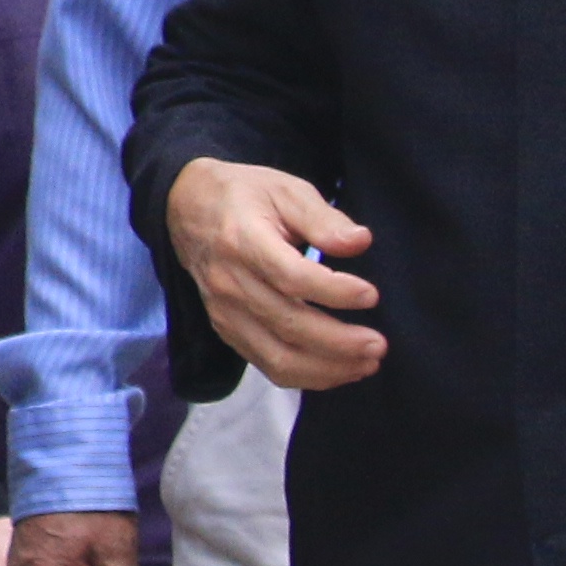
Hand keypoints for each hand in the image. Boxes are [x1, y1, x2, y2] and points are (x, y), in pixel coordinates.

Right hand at [159, 157, 386, 390]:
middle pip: (288, 324)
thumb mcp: (285, 190)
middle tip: (379, 344)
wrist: (186, 207)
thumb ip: (323, 218)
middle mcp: (229, 281)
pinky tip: (340, 369)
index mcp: (242, 240)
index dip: (334, 292)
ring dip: (326, 368)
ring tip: (366, 363)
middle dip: (339, 342)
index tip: (371, 295)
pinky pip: (267, 364)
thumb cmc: (244, 196)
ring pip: (277, 356)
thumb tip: (360, 242)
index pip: (290, 277)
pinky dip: (307, 375)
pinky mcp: (227, 329)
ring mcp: (225, 311)